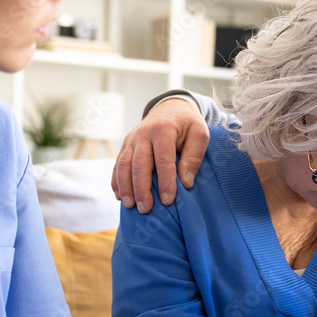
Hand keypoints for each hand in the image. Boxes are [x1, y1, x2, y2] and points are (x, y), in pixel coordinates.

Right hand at [111, 98, 208, 213]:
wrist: (171, 108)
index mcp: (163, 129)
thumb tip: (185, 183)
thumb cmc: (188, 125)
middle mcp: (143, 134)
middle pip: (139, 164)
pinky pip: (117, 164)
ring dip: (125, 187)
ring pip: (123, 165)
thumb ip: (194, 157)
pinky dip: (116, 181)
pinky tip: (119, 196)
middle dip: (141, 188)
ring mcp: (131, 139)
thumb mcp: (200, 135)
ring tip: (130, 206)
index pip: (163, 159)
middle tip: (145, 209)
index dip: (165, 181)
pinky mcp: (125, 145)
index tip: (167, 200)